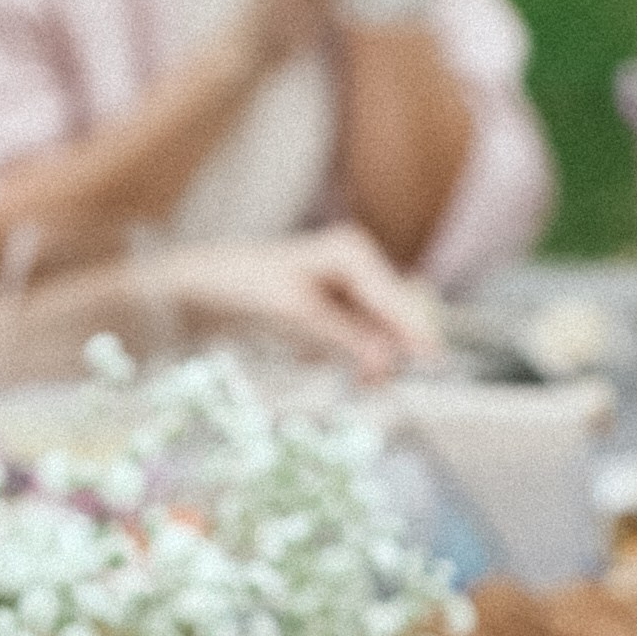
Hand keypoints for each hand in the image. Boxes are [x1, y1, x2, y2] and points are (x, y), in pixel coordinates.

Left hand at [145, 229, 444, 383]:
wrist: (201, 286)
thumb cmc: (246, 290)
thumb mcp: (300, 316)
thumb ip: (348, 338)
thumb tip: (389, 360)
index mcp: (353, 252)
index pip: (394, 298)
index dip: (415, 331)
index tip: (435, 360)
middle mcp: (358, 262)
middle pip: (393, 313)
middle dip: (390, 349)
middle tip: (375, 384)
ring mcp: (349, 283)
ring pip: (379, 328)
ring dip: (369, 356)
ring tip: (358, 380)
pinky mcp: (337, 304)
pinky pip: (359, 333)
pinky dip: (349, 352)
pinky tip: (323, 359)